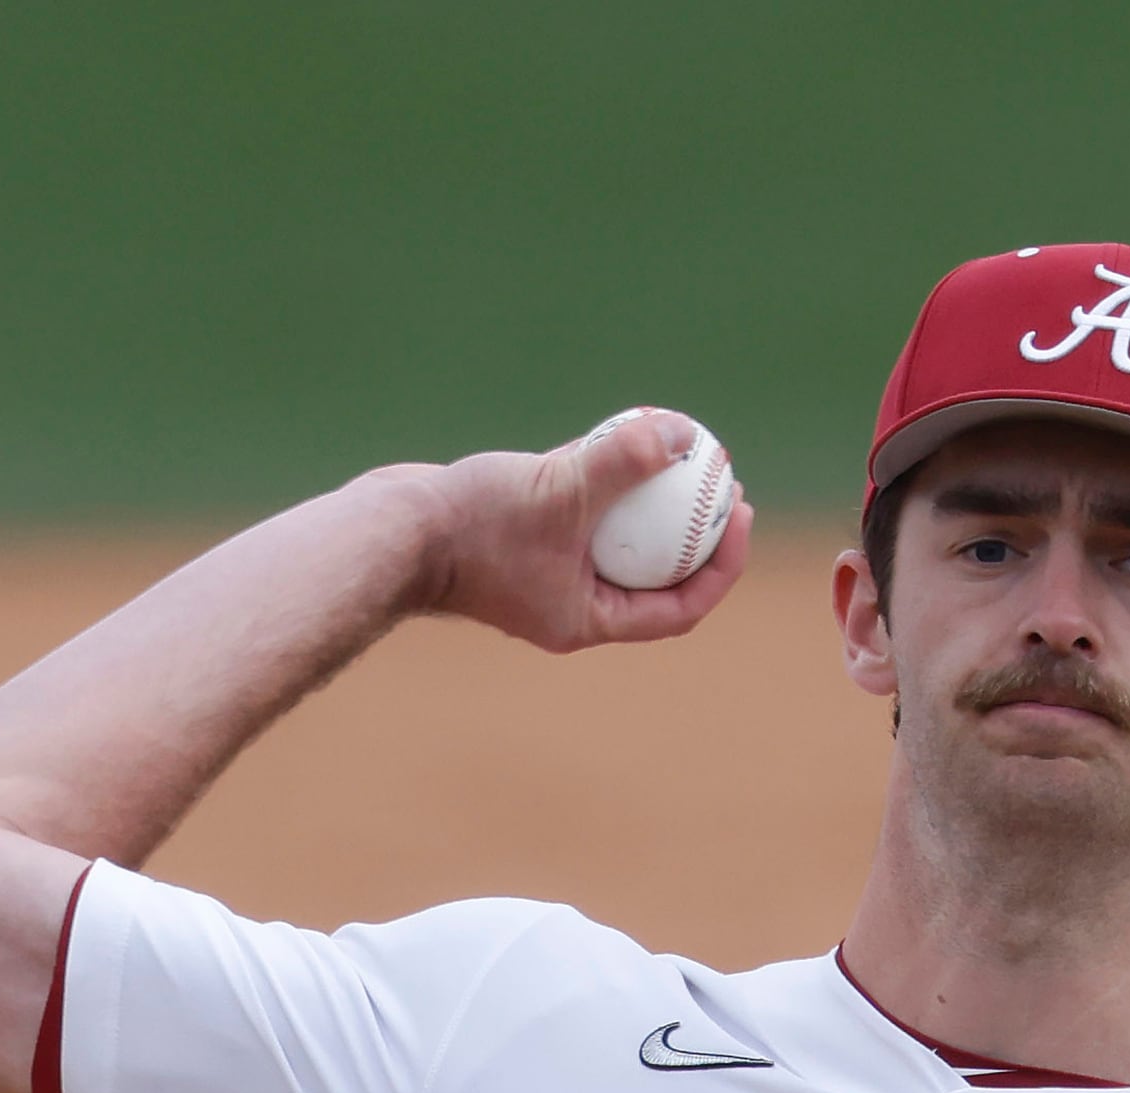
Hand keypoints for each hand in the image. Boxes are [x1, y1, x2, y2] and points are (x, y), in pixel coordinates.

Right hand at [398, 412, 754, 653]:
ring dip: (653, 506)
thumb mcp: (560, 488)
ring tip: (684, 456)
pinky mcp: (522, 540)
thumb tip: (681, 435)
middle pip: (657, 576)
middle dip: (697, 533)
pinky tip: (624, 439)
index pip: (680, 607)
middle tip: (724, 483)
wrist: (389, 530)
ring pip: (618, 542)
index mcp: (587, 620)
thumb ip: (622, 461)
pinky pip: (581, 515)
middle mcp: (570, 605)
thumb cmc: (472, 524)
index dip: (721, 564)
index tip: (739, 514)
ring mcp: (544, 575)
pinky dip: (605, 485)